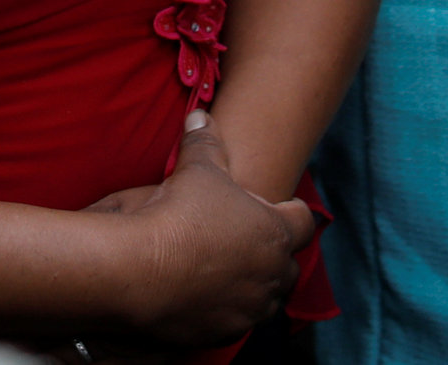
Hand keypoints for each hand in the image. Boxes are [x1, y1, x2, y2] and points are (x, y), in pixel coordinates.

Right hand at [109, 113, 315, 349]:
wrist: (142, 271)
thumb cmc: (179, 216)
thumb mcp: (196, 169)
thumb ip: (204, 142)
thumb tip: (200, 116)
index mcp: (274, 232)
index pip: (304, 221)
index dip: (292, 210)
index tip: (278, 205)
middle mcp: (271, 273)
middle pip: (287, 264)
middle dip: (272, 251)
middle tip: (246, 238)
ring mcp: (250, 307)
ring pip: (265, 297)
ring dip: (254, 283)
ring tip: (226, 268)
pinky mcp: (226, 332)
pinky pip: (237, 320)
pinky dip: (228, 308)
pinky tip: (205, 293)